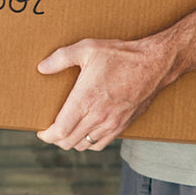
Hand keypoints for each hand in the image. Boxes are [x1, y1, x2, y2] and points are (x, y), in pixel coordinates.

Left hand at [36, 36, 174, 151]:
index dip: (47, 135)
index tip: (41, 131)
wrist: (154, 64)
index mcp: (85, 100)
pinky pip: (101, 144)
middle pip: (69, 142)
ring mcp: (112, 123)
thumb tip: (41, 67)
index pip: (60, 131)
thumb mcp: (87, 48)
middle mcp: (97, 116)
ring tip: (66, 132)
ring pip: (85, 145)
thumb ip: (61, 58)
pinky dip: (90, 142)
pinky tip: (86, 132)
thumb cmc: (120, 55)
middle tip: (50, 131)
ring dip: (72, 141)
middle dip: (56, 139)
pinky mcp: (123, 125)